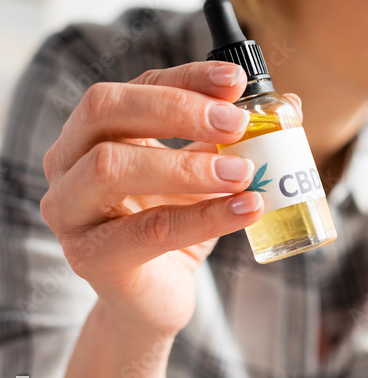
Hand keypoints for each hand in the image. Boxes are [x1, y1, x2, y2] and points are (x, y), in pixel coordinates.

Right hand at [40, 61, 265, 335]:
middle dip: (176, 109)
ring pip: (112, 167)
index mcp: (92, 133)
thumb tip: (290, 104)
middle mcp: (67, 163)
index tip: (235, 80)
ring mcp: (69, 211)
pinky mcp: (91, 256)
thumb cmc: (174, 227)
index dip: (185, 77)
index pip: (135, 87)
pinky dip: (204, 217)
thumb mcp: (204, 176)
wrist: (153, 300)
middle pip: (105, 111)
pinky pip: (149, 230)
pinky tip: (248, 210)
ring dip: (186, 165)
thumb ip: (233, 141)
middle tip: (237, 124)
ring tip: (243, 173)